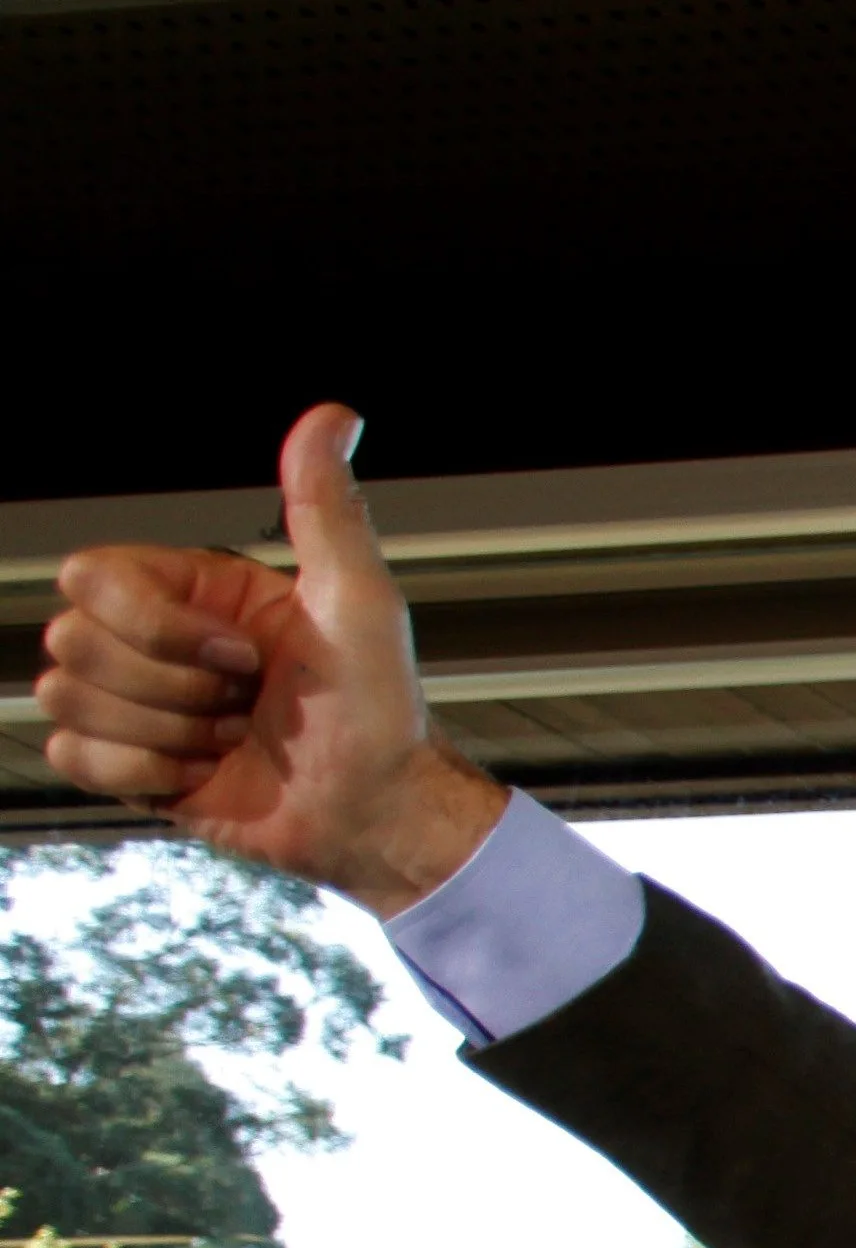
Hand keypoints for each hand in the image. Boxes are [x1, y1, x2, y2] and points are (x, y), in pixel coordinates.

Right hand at [33, 403, 505, 910]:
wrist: (375, 810)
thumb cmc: (376, 710)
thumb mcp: (359, 598)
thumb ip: (325, 507)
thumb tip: (332, 418)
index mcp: (192, 592)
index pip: (90, 576)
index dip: (161, 628)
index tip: (243, 657)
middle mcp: (154, 640)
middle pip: (73, 639)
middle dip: (172, 687)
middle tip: (244, 702)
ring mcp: (136, 702)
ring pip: (67, 697)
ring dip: (165, 732)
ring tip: (230, 738)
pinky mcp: (127, 762)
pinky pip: (71, 754)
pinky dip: (143, 772)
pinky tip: (201, 773)